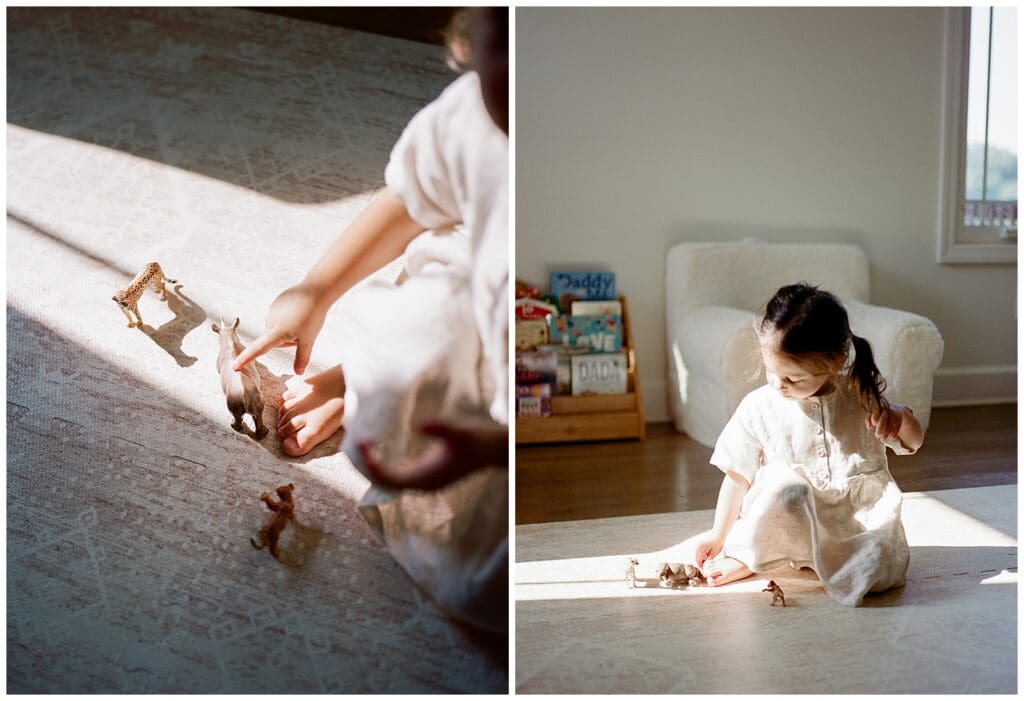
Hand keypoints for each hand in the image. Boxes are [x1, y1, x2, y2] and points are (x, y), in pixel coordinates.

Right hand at [233, 283, 328, 373]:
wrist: (315, 291)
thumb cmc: (313, 316)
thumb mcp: (309, 340)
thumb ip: (302, 358)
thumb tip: (298, 373)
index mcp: (276, 332)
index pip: (258, 349)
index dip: (246, 359)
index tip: (235, 367)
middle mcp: (269, 321)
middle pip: (274, 340)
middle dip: (286, 341)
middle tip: (302, 331)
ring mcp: (272, 311)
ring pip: (277, 329)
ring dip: (287, 330)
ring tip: (302, 319)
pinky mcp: (276, 304)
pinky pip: (280, 318)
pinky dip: (288, 319)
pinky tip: (299, 312)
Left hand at [358, 420, 507, 490]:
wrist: (497, 450)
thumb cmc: (480, 439)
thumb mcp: (461, 430)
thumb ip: (442, 428)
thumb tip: (421, 424)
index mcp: (428, 478)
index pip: (388, 478)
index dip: (370, 464)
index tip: (362, 443)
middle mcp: (424, 484)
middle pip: (384, 483)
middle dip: (366, 467)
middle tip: (355, 444)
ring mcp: (427, 481)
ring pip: (391, 482)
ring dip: (374, 467)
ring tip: (362, 447)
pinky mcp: (430, 475)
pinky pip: (399, 476)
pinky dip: (385, 466)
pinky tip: (379, 451)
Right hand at [691, 530, 724, 570]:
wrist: (718, 533)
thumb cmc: (718, 543)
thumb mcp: (714, 553)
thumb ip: (708, 560)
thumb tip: (705, 567)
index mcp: (699, 548)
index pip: (697, 561)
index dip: (701, 567)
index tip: (706, 572)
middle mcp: (696, 547)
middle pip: (696, 559)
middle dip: (701, 564)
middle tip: (707, 569)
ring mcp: (697, 546)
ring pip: (697, 557)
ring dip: (701, 561)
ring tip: (708, 564)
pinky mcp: (698, 545)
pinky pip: (698, 553)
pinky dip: (702, 557)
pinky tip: (707, 559)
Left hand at [866, 403, 903, 442]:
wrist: (896, 409)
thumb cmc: (881, 413)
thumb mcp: (874, 414)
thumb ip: (869, 419)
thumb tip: (868, 427)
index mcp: (878, 407)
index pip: (875, 413)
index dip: (873, 421)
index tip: (870, 428)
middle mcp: (886, 408)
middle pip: (884, 418)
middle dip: (880, 428)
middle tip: (877, 435)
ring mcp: (894, 412)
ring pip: (891, 423)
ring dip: (887, 432)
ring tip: (883, 440)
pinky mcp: (900, 416)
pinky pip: (898, 425)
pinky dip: (895, 432)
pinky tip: (893, 438)